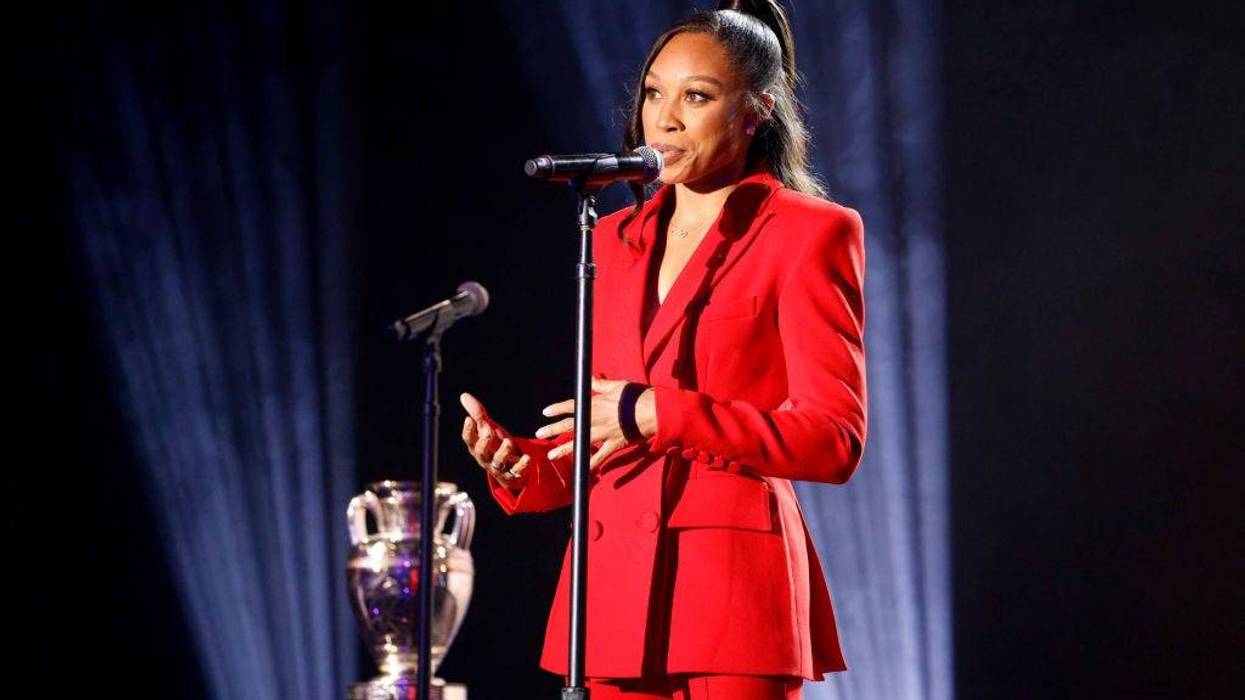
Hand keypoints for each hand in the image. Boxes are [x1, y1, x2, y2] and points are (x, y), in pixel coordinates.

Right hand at [460, 392, 529, 485]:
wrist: (508, 467)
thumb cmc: (494, 443)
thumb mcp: (487, 428)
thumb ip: (477, 413)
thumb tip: (464, 395)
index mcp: (477, 446)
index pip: (469, 440)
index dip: (468, 430)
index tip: (469, 419)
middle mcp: (485, 458)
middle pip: (480, 452)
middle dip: (484, 442)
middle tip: (488, 430)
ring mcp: (498, 467)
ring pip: (498, 462)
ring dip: (503, 452)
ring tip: (508, 441)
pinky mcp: (512, 474)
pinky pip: (516, 471)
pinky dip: (521, 465)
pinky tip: (527, 457)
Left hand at [535, 378, 656, 468]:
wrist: (651, 411)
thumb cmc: (635, 396)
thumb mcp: (617, 386)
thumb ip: (602, 385)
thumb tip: (593, 378)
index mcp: (595, 404)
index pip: (570, 406)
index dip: (557, 409)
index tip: (546, 412)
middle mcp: (595, 419)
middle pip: (569, 424)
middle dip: (553, 429)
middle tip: (540, 433)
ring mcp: (603, 433)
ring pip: (579, 442)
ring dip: (564, 449)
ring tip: (552, 455)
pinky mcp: (613, 444)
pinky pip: (600, 456)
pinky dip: (591, 463)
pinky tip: (581, 469)